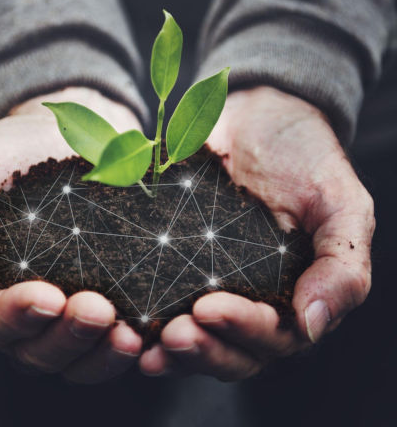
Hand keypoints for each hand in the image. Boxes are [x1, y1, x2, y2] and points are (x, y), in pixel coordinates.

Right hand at [0, 87, 143, 382]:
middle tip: (96, 310)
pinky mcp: (109, 293)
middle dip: (67, 336)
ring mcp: (69, 306)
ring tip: (128, 332)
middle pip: (40, 351)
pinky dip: (132, 343)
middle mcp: (25, 311)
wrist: (55, 132)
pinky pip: (116, 335)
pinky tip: (149, 329)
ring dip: (102, 351)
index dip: (16, 318)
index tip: (46, 297)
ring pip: (80, 356)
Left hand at [139, 86, 373, 379]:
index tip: (208, 309)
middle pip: (230, 349)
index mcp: (293, 294)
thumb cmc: (307, 158)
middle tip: (172, 335)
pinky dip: (145, 317)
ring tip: (144, 344)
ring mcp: (210, 280)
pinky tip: (124, 321)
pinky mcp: (177, 258)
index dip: (242, 331)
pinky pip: (161, 296)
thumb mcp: (341, 205)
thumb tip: (313, 325)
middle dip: (201, 349)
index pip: (273, 336)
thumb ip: (342, 267)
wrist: (261, 116)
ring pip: (195, 334)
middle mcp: (251, 297)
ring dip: (170, 347)